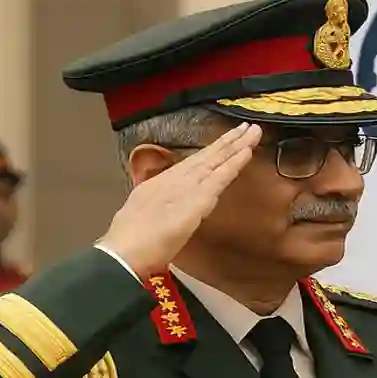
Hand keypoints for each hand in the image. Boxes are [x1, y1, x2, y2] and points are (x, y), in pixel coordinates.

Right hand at [98, 123, 261, 276]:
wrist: (124, 250)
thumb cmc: (131, 242)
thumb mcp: (143, 216)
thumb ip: (159, 209)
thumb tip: (166, 210)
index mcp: (161, 184)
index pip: (192, 164)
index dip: (210, 151)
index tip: (225, 140)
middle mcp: (174, 180)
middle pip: (206, 156)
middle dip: (227, 141)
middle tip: (247, 126)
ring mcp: (186, 186)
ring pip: (216, 161)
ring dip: (236, 145)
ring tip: (252, 131)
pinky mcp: (197, 198)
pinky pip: (221, 177)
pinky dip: (235, 163)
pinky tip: (247, 151)